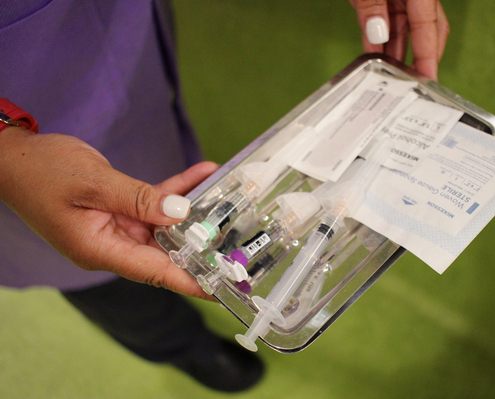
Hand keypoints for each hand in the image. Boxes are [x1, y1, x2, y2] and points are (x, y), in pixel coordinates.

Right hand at [0, 127, 218, 299]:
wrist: (16, 157)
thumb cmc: (43, 173)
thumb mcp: (92, 184)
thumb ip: (138, 199)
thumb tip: (179, 212)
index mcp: (100, 249)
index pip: (156, 272)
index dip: (191, 281)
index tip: (222, 288)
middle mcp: (113, 244)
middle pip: (167, 253)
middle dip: (202, 248)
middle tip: (239, 244)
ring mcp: (118, 227)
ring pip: (167, 225)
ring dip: (195, 211)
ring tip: (229, 198)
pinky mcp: (121, 209)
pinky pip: (157, 203)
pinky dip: (178, 190)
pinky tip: (203, 173)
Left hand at [349, 0, 449, 80]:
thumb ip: (372, 6)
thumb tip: (378, 34)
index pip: (429, 27)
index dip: (429, 57)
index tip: (429, 81)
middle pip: (425, 31)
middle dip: (419, 60)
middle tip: (411, 85)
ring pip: (402, 30)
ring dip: (395, 54)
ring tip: (388, 77)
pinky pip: (385, 22)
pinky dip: (379, 40)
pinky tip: (374, 57)